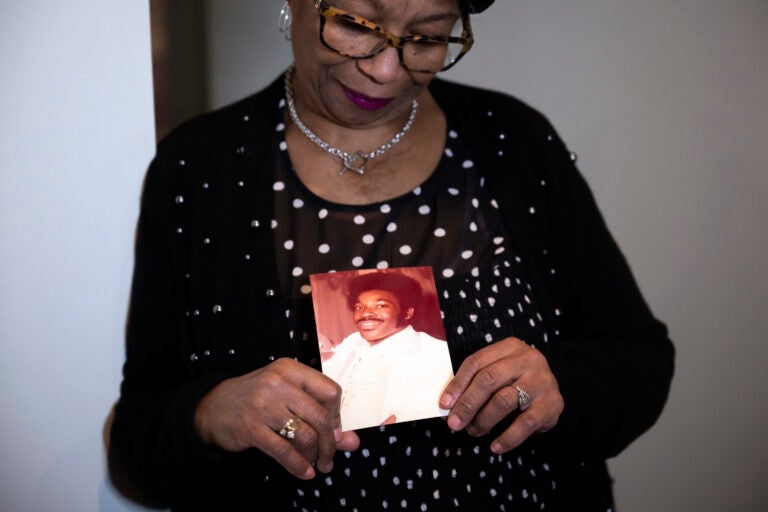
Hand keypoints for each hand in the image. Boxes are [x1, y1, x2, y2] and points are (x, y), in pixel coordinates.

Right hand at [194, 358, 359, 478]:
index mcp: (290, 369)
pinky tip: (304, 473)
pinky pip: (284, 451)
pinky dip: (298, 466)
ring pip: (305, 435)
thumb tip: (352, 441)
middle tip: (329, 458)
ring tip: (315, 464)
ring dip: (315, 456)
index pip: (330, 391)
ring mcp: (264, 404)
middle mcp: (278, 383)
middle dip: (330, 443)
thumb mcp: (288, 399)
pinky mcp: (251, 427)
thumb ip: (321, 417)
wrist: (213, 407)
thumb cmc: (257, 400)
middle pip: (320, 416)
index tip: (334, 431)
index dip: (337, 416)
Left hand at [439, 337, 562, 453]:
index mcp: (509, 347)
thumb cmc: (516, 380)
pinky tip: (495, 446)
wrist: (553, 389)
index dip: (457, 384)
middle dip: (467, 404)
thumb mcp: (498, 371)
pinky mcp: (552, 403)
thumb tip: (448, 406)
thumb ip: (476, 382)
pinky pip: (525, 423)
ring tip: (474, 432)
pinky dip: (507, 437)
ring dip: (484, 420)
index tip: (444, 404)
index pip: (476, 363)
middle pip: (489, 379)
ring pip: (505, 400)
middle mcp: (527, 359)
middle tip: (454, 424)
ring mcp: (541, 381)